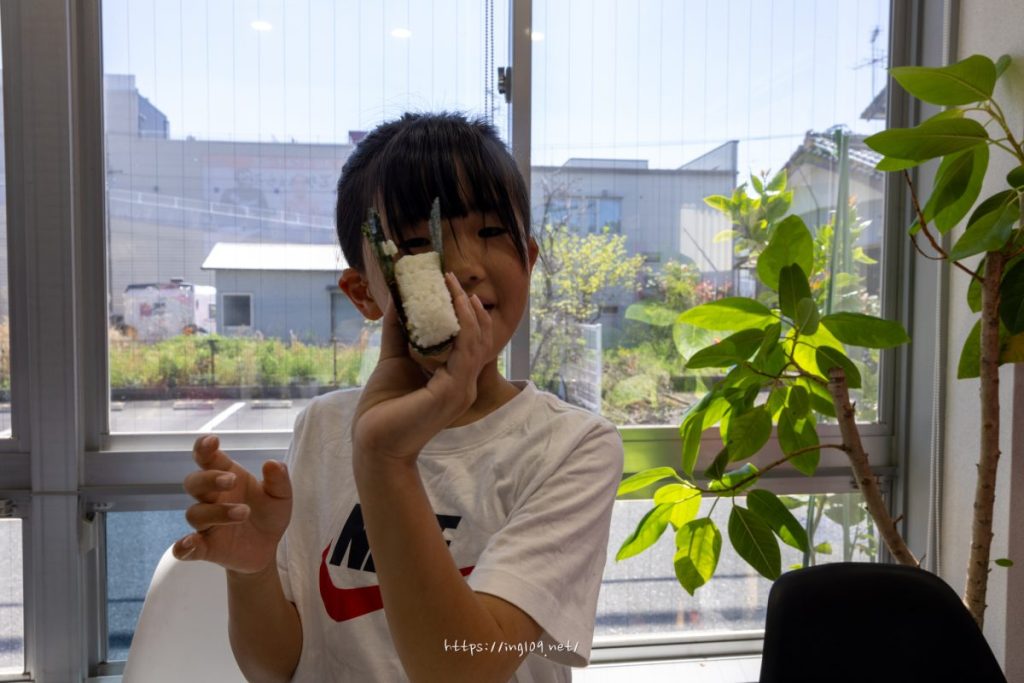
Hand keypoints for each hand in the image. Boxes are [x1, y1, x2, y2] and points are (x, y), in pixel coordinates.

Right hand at [173, 435, 291, 574]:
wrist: (269, 547)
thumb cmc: (269, 514)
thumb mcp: (281, 496)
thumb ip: (278, 480)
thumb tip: (272, 463)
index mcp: (227, 477)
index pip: (207, 459)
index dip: (203, 448)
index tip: (212, 441)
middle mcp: (211, 498)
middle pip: (194, 482)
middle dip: (209, 479)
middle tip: (232, 480)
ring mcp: (206, 523)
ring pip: (195, 513)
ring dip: (217, 512)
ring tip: (244, 513)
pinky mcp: (206, 547)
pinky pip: (185, 548)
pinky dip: (183, 546)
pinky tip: (190, 544)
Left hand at [352, 273, 492, 462]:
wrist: (372, 443)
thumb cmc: (383, 407)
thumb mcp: (394, 358)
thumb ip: (399, 329)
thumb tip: (398, 296)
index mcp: (454, 379)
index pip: (471, 341)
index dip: (465, 311)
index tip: (450, 284)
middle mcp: (463, 384)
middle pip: (479, 338)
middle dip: (469, 306)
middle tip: (453, 279)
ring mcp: (461, 390)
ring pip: (476, 343)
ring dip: (467, 312)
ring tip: (455, 287)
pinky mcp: (451, 393)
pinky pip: (465, 354)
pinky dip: (462, 328)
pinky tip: (452, 309)